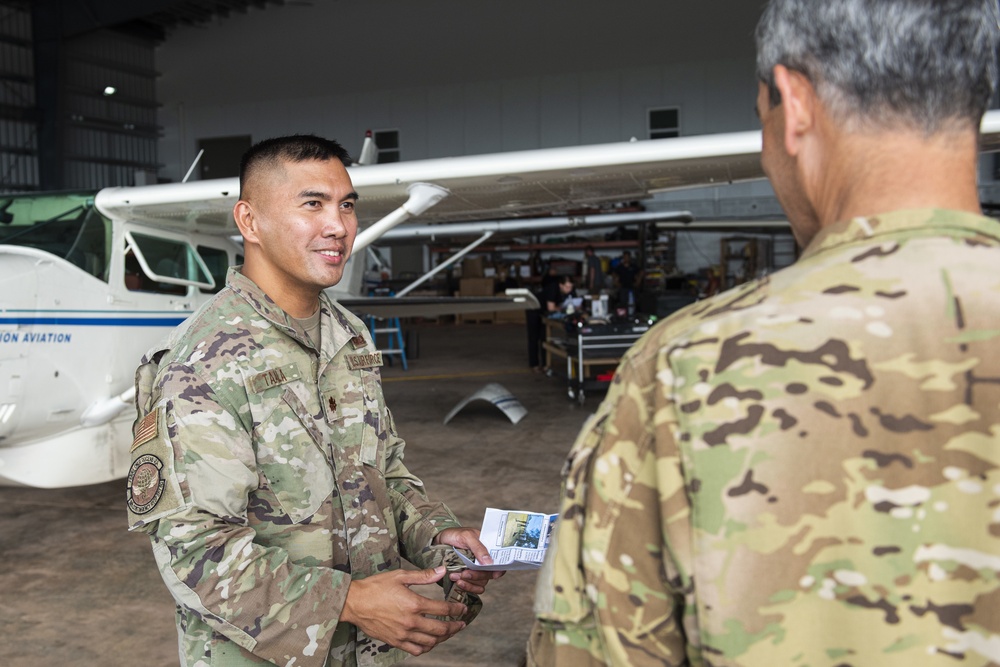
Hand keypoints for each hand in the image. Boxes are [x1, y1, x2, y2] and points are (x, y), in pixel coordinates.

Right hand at [341, 566, 467, 655]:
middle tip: (462, 623)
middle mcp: (410, 622)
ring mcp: (403, 634)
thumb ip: (424, 575)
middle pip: (441, 629)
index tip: (463, 608)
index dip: (457, 609)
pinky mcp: (395, 641)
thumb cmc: (375, 587)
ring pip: (431, 642)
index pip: (443, 609)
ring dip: (443, 638)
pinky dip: (427, 647)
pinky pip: (416, 650)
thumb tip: (442, 571)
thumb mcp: (400, 576)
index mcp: (414, 603)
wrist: (354, 603)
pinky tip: (430, 641)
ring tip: (449, 632)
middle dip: (455, 626)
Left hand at [433, 527, 505, 594]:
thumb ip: (479, 548)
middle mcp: (483, 562)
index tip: (494, 574)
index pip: (500, 562)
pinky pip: (473, 588)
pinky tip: (457, 582)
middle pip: (489, 575)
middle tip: (464, 573)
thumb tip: (490, 562)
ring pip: (481, 583)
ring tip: (455, 576)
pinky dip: (467, 588)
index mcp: (487, 550)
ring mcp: (475, 571)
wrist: (437, 541)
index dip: (500, 569)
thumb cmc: (454, 535)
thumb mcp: (466, 536)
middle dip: (477, 576)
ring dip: (469, 583)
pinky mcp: (466, 578)